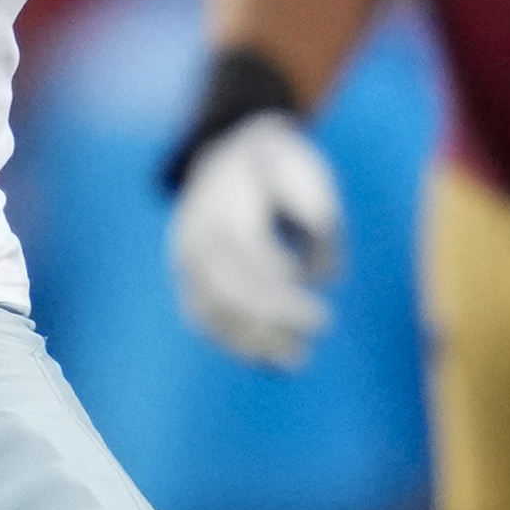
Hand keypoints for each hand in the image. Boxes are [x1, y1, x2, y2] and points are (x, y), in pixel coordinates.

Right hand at [163, 111, 344, 368]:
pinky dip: (227, 338)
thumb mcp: (311, 180)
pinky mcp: (185, 272)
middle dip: (269, 326)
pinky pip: (200, 312)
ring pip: (210, 309)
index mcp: (228, 209)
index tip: (322, 318)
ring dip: (249, 341)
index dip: (285, 299)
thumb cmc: (280, 167)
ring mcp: (185, 255)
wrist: (228, 148)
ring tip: (292, 362)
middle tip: (307, 349)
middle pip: (228, 293)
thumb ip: (323, 228)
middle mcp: (197, 235)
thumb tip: (324, 279)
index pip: (253, 266)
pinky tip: (261, 356)